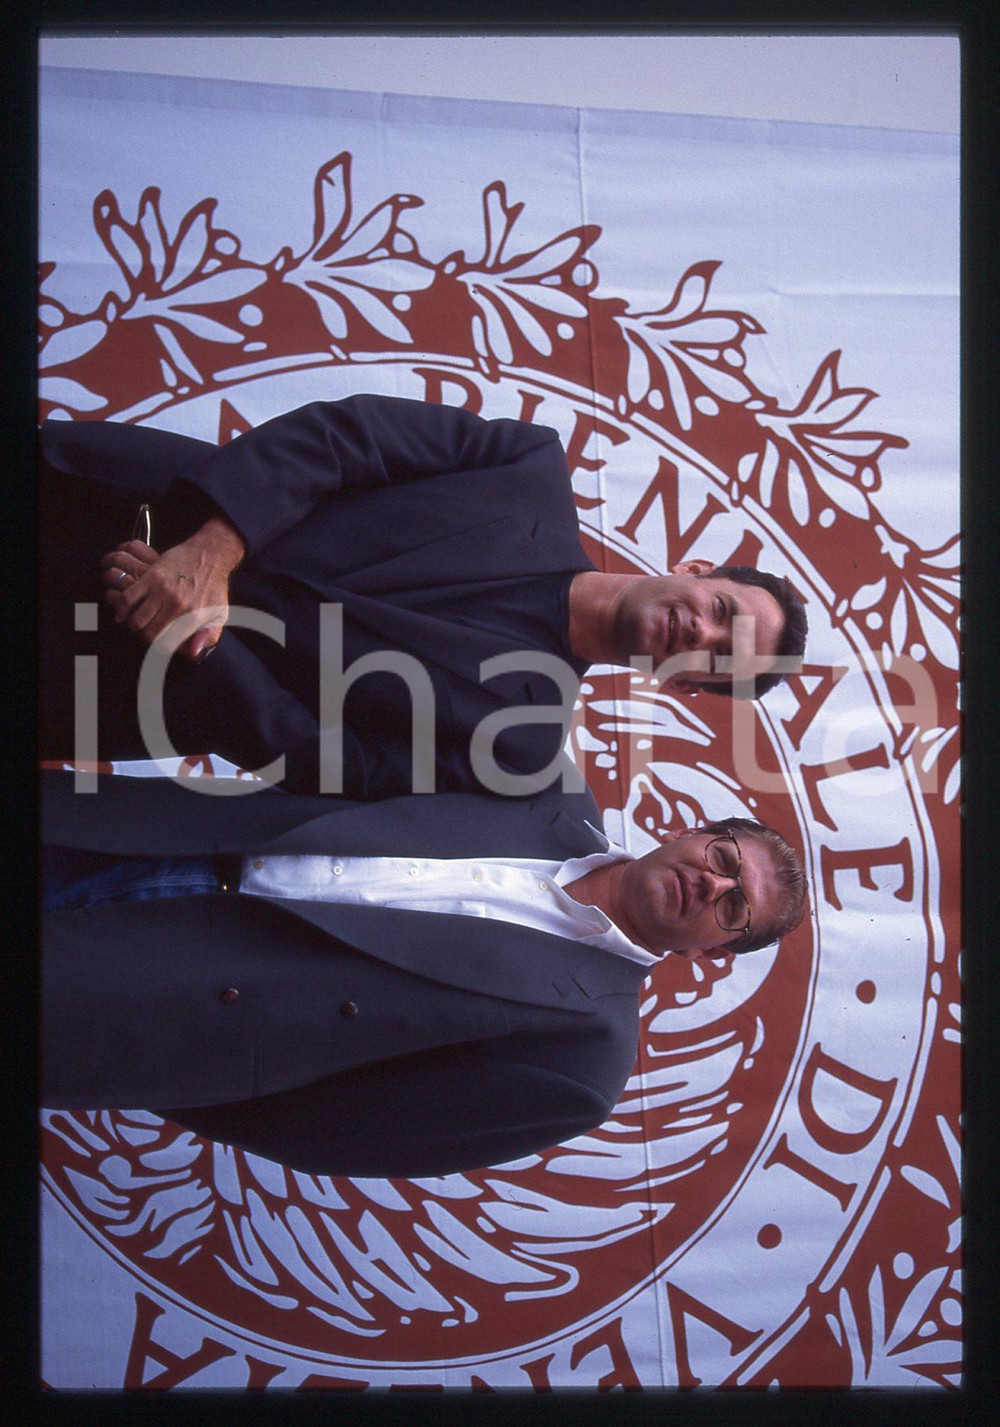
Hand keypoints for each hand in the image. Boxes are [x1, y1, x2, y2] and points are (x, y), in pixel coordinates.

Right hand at [101, 517, 245, 662]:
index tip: (159, 643)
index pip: (168, 645)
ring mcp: (162, 591)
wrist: (210, 556)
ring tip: (137, 622)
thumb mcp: (220, 615)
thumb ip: (209, 637)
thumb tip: (193, 654)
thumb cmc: (214, 587)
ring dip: (134, 625)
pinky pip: (128, 598)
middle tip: (146, 632)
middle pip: (149, 635)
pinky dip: (121, 608)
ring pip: (137, 620)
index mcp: (193, 618)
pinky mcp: (151, 577)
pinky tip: (122, 612)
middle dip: (145, 637)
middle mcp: (177, 606)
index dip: (160, 647)